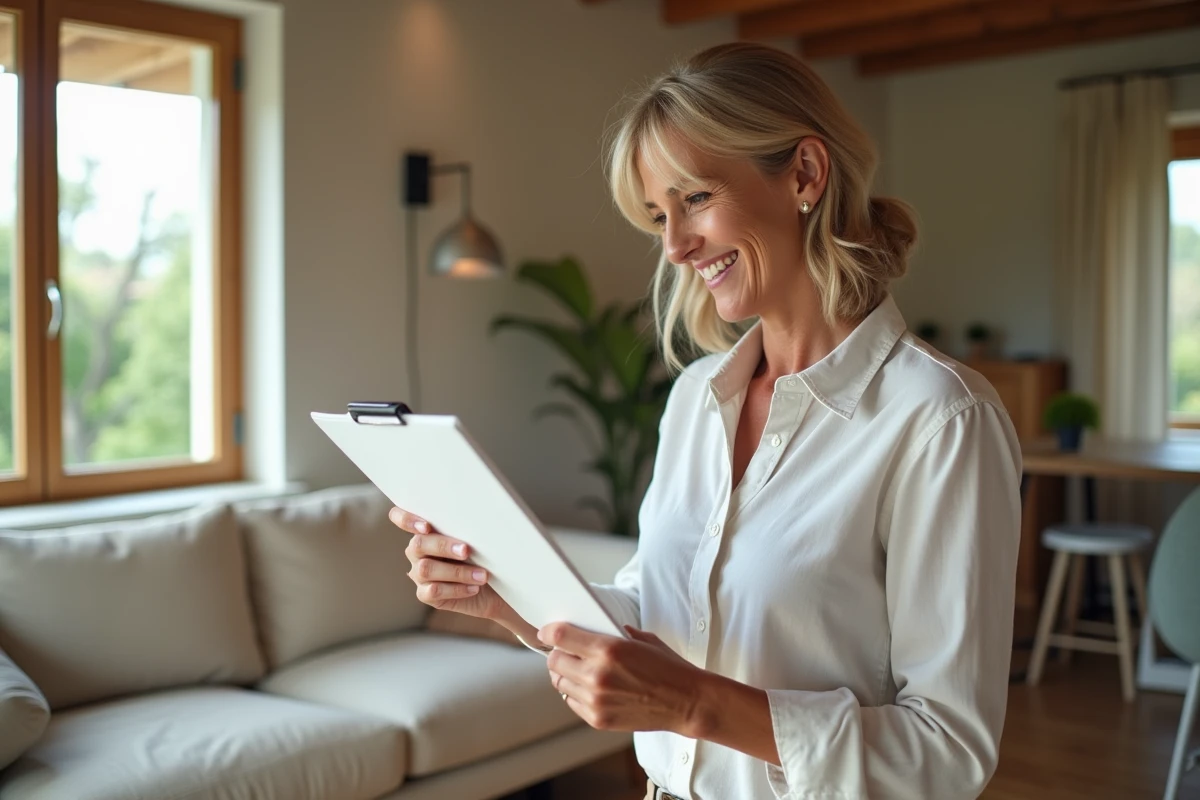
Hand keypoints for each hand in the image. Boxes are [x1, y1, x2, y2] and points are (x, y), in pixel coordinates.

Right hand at [392, 507, 509, 622]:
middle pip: (417, 544)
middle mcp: (417, 551)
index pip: (400, 517)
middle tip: (467, 550)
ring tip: (481, 575)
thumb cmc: (486, 556)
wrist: (496, 587)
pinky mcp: (425, 594)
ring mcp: (419, 574)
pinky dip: (457, 589)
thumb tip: (474, 517)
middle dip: (443, 546)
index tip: (426, 527)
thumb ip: (465, 528)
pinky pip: (434, 591)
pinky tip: (474, 588)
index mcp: (426, 530)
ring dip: (457, 571)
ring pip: (426, 569)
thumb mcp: (477, 539)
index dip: (406, 519)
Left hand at [541, 623, 706, 734]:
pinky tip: (588, 688)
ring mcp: (596, 700)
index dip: (549, 632)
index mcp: (608, 649)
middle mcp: (597, 675)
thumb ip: (613, 633)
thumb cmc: (668, 668)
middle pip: (554, 662)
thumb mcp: (642, 639)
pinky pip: (571, 702)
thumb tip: (591, 629)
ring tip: (577, 670)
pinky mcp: (598, 719)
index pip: (560, 637)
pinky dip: (575, 693)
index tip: (547, 632)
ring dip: (565, 674)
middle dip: (557, 654)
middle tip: (565, 651)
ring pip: (560, 683)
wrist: (686, 702)